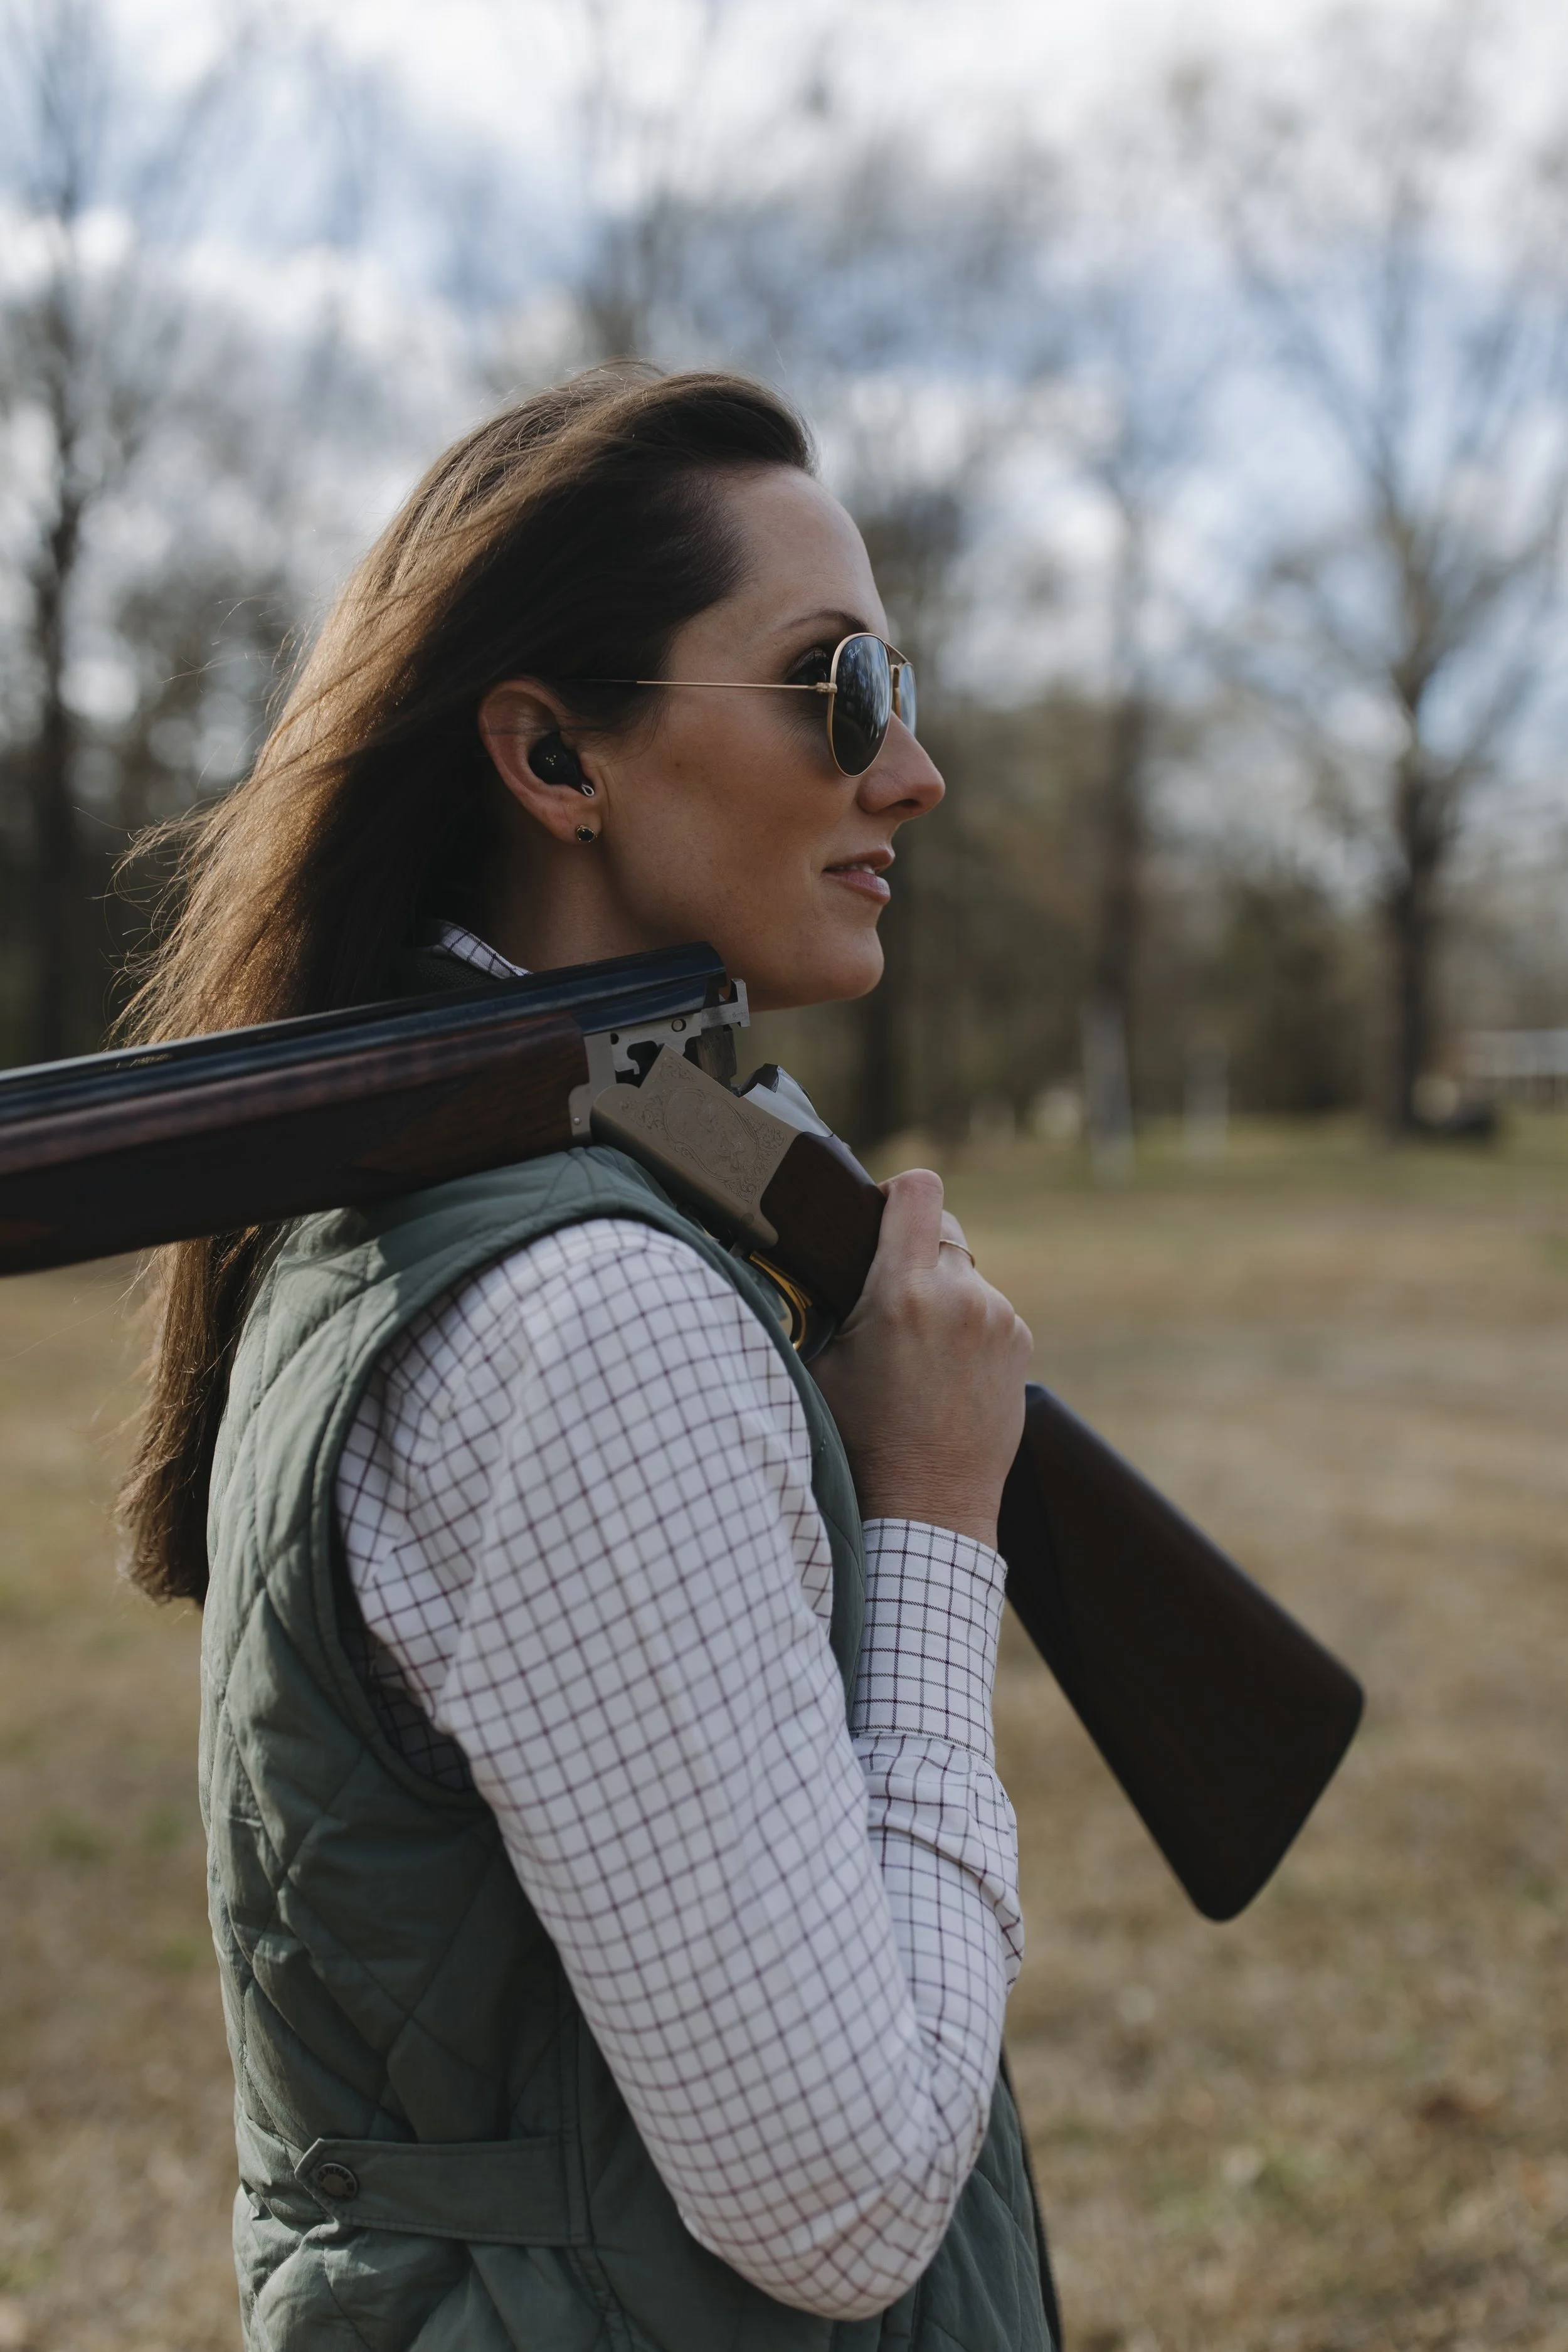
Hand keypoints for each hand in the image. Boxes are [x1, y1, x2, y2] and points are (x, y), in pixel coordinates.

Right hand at [810, 1168, 1031, 1548]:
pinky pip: (988, 1310)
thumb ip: (828, 1300)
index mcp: (905, 1291)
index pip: (917, 1189)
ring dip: (942, 1292)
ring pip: (965, 1273)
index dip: (893, 1192)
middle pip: (942, 1226)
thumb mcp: (821, 1362)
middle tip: (887, 1294)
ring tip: (914, 1349)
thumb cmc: (862, 1440)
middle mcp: (962, 1296)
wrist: (927, 1506)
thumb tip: (815, 1262)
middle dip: (913, 1249)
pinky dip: (966, 1326)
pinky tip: (944, 1371)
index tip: (878, 1216)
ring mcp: (999, 1320)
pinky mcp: (1020, 1345)